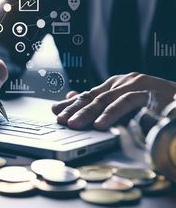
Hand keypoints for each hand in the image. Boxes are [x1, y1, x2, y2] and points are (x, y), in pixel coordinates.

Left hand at [52, 72, 175, 129]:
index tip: (56, 110)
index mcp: (116, 84)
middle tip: (60, 119)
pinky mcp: (149, 94)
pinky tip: (100, 124)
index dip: (71, 103)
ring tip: (73, 124)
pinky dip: (112, 114)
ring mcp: (136, 86)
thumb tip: (73, 98)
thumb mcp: (123, 103)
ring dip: (88, 112)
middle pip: (94, 96)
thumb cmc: (152, 103)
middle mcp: (123, 82)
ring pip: (106, 99)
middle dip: (75, 109)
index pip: (89, 94)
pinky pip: (127, 104)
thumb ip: (102, 102)